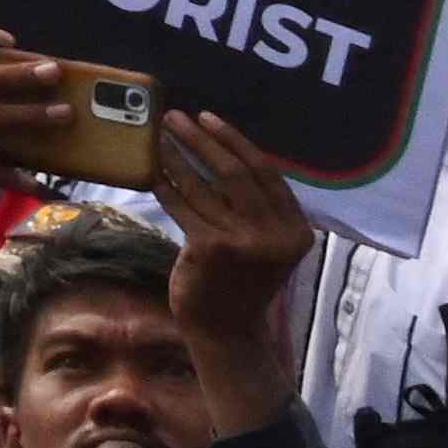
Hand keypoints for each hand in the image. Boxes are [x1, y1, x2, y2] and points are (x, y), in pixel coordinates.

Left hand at [146, 109, 312, 377]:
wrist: (226, 330)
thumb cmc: (240, 279)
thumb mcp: (264, 243)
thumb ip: (254, 206)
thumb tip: (216, 148)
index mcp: (296, 230)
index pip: (266, 172)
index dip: (234, 140)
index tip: (208, 117)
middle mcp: (275, 235)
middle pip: (235, 172)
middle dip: (201, 139)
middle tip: (174, 117)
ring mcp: (243, 242)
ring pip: (204, 186)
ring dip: (177, 157)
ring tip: (158, 137)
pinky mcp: (210, 248)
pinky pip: (183, 206)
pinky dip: (166, 185)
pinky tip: (152, 171)